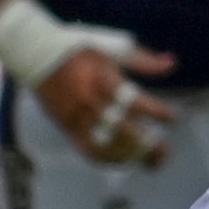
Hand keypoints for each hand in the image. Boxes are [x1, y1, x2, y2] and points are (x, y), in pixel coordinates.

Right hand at [35, 43, 176, 166]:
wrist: (35, 54)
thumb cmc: (78, 48)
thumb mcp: (112, 47)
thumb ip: (143, 59)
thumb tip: (172, 63)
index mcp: (103, 79)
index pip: (135, 102)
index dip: (156, 113)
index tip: (172, 119)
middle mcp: (91, 102)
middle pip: (123, 131)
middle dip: (147, 144)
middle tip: (164, 151)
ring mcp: (77, 117)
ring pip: (107, 145)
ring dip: (131, 155)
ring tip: (149, 160)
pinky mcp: (66, 127)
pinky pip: (88, 149)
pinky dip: (108, 158)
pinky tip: (123, 161)